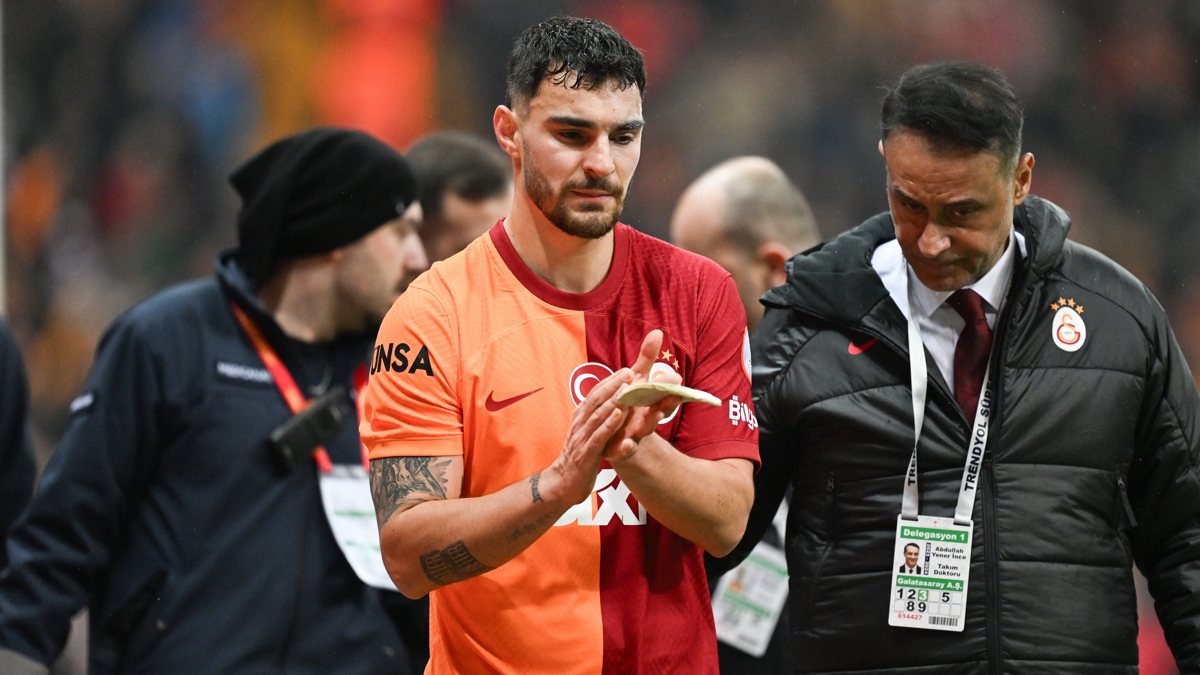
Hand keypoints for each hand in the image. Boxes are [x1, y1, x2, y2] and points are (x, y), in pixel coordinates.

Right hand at [542, 368, 631, 504]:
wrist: (562, 484)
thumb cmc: (578, 457)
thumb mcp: (585, 433)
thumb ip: (593, 418)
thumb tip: (606, 402)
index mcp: (580, 417)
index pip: (594, 394)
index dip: (609, 381)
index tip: (625, 370)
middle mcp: (580, 424)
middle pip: (596, 400)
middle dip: (613, 385)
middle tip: (629, 372)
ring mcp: (582, 438)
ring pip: (598, 415)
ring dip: (613, 401)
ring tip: (627, 388)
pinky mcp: (586, 453)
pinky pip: (599, 436)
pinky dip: (609, 424)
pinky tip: (619, 414)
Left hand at [606, 330, 682, 461]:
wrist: (616, 438)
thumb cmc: (630, 404)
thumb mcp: (637, 381)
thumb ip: (646, 359)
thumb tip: (657, 332)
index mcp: (652, 401)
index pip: (665, 393)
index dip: (671, 387)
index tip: (677, 379)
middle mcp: (647, 417)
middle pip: (659, 410)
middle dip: (666, 402)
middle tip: (672, 393)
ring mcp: (635, 433)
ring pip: (645, 429)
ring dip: (650, 423)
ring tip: (653, 418)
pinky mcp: (620, 448)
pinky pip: (625, 450)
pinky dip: (627, 448)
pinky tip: (627, 444)